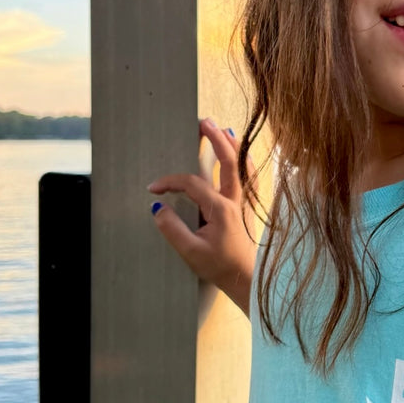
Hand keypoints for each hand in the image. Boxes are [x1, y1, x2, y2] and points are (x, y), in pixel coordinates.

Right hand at [147, 117, 258, 316]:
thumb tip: (157, 208)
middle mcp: (235, 201)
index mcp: (220, 209)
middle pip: (228, 161)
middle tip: (202, 122)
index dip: (170, 183)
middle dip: (215, 139)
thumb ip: (172, 229)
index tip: (153, 189)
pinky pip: (249, 178)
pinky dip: (246, 162)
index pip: (191, 184)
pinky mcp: (246, 208)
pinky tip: (242, 154)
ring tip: (224, 129)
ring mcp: (243, 203)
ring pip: (242, 166)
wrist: (246, 280)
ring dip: (233, 146)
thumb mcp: (190, 252)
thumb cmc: (220, 267)